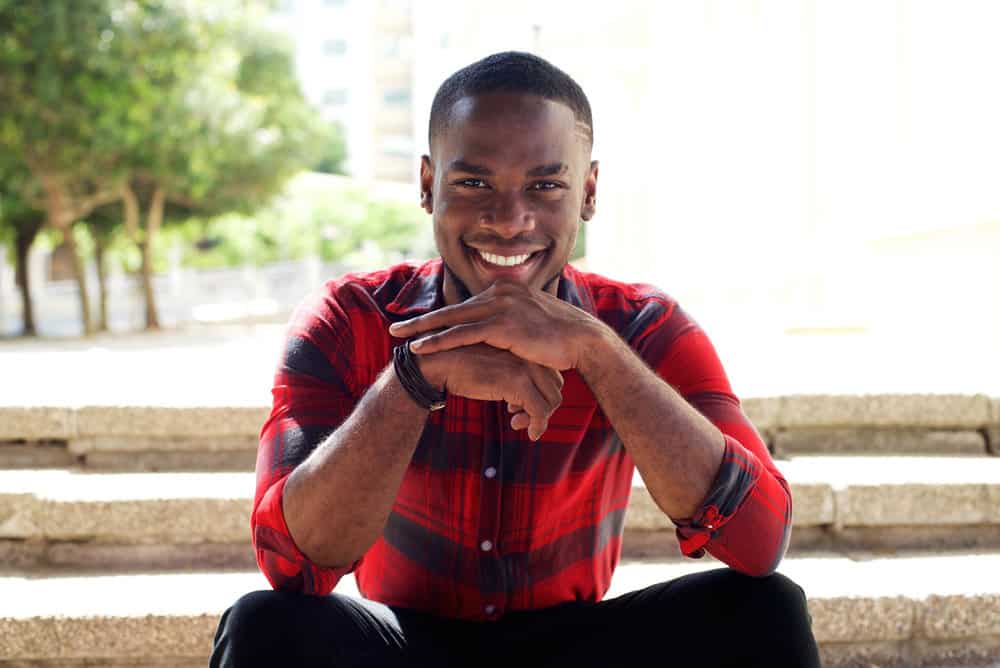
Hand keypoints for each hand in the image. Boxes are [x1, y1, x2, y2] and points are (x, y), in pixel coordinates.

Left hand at [389, 280, 601, 370]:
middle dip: (421, 321)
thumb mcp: (531, 322)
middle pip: (451, 309)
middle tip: (395, 328)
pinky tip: (421, 348)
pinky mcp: (502, 325)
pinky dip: (439, 341)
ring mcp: (500, 307)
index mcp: (504, 290)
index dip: (439, 317)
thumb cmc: (559, 338)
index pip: (464, 306)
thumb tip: (498, 335)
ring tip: (400, 339)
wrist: (583, 341)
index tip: (418, 325)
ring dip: (423, 330)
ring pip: (452, 320)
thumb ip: (510, 322)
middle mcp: (499, 293)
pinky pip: (463, 334)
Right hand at [418, 344, 562, 440]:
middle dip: (542, 407)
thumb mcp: (493, 366)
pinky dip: (538, 426)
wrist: (439, 364)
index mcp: (525, 348)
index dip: (541, 394)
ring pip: (551, 400)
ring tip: (518, 424)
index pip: (551, 375)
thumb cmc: (461, 367)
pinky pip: (540, 411)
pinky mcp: (517, 383)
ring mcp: (525, 368)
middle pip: (555, 387)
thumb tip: (521, 400)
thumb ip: (511, 375)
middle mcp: (529, 355)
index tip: (520, 406)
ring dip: (539, 419)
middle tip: (519, 418)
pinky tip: (529, 434)